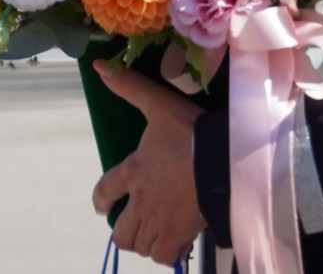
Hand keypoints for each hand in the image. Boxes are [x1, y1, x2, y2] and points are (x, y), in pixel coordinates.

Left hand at [91, 60, 206, 267]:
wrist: (223, 159)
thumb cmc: (191, 131)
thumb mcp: (159, 104)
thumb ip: (130, 87)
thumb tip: (99, 67)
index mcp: (133, 170)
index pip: (104, 190)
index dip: (100, 201)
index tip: (102, 208)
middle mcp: (141, 200)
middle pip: (120, 232)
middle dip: (125, 231)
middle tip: (135, 225)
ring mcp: (159, 221)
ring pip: (140, 245)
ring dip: (145, 241)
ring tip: (155, 234)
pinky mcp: (180, 234)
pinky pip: (165, 256)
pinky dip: (167, 253)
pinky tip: (176, 243)